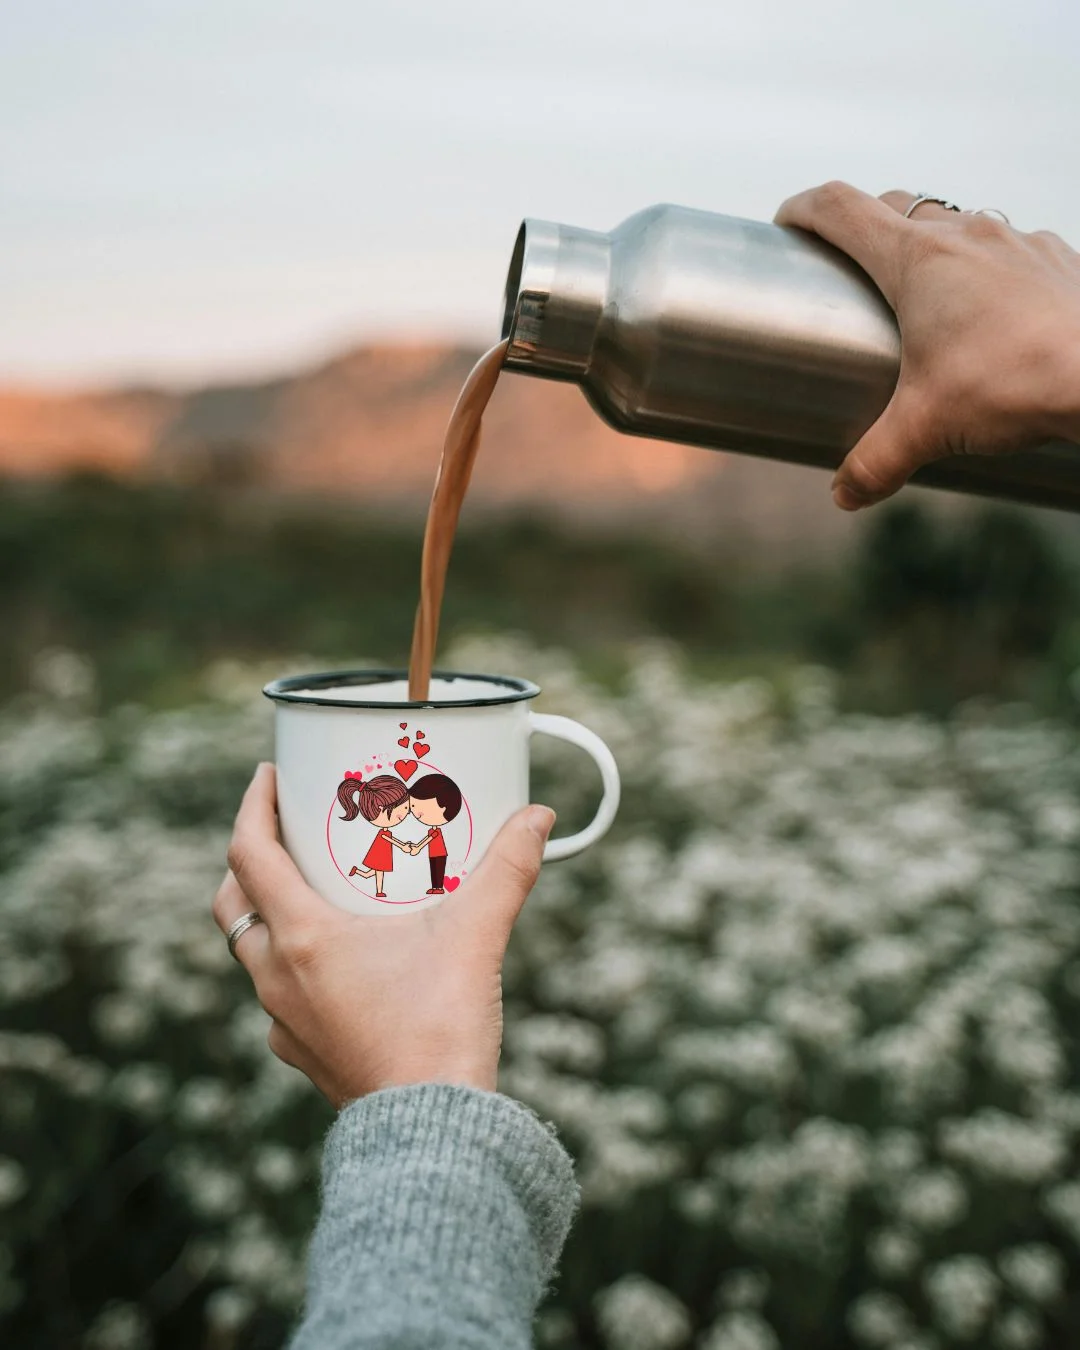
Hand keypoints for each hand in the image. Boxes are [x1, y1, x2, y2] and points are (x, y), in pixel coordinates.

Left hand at [213, 764, 554, 1106]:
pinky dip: (296, 969)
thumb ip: (508, 869)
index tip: (268, 778)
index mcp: (302, 938)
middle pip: (233, 905)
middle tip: (284, 835)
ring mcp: (285, 1022)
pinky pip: (281, 999)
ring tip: (316, 896)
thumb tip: (537, 817)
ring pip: (253, 954)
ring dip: (271, 917)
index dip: (251, 807)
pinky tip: (338, 967)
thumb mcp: (476, 936)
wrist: (431, 1133)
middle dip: (248, 862)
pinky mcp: (305, 1055)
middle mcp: (278, 978)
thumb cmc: (440, 1031)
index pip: (248, 855)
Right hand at [774, 182, 1079, 509]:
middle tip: (847, 269)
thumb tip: (844, 494)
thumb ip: (875, 463)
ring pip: (956, 223)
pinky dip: (985, 269)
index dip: (803, 210)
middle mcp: (965, 235)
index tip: (786, 225)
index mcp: (916, 259)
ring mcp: (1016, 240)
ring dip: (929, 247)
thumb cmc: (1012, 386)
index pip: (841, 208)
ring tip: (923, 295)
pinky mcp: (1056, 258)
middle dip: (863, 229)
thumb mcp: (927, 430)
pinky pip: (1008, 248)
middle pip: (894, 206)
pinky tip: (992, 311)